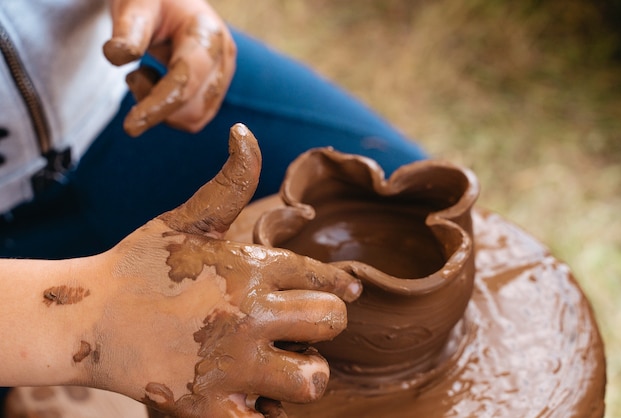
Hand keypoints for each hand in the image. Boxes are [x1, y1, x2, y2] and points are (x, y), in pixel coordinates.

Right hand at [79, 124, 360, 416]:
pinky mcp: (209, 407)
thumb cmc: (140, 264)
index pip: (324, 275)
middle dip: (323, 325)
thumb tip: (244, 130)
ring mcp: (232, 363)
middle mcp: (250, 312)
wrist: (88, 317)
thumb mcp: (187, 218)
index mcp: (252, 266)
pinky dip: (267, 416)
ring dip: (304, 374)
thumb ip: (230, 180)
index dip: (340, 285)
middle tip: (299, 329)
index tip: (348, 293)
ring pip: (312, 378)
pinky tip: (253, 400)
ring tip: (282, 367)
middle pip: (331, 322)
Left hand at [103, 0, 235, 136]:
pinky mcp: (217, 89)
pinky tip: (158, 83)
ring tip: (146, 75)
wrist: (171, 1)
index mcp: (207, 34)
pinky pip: (195, 117)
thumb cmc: (152, 0)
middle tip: (134, 75)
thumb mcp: (136, 6)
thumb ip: (129, 30)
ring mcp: (224, 76)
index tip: (130, 126)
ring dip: (163, 109)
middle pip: (193, 108)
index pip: (185, 80)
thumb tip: (118, 56)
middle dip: (157, 106)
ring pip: (194, 118)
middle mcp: (223, 58)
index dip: (158, 105)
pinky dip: (170, 111)